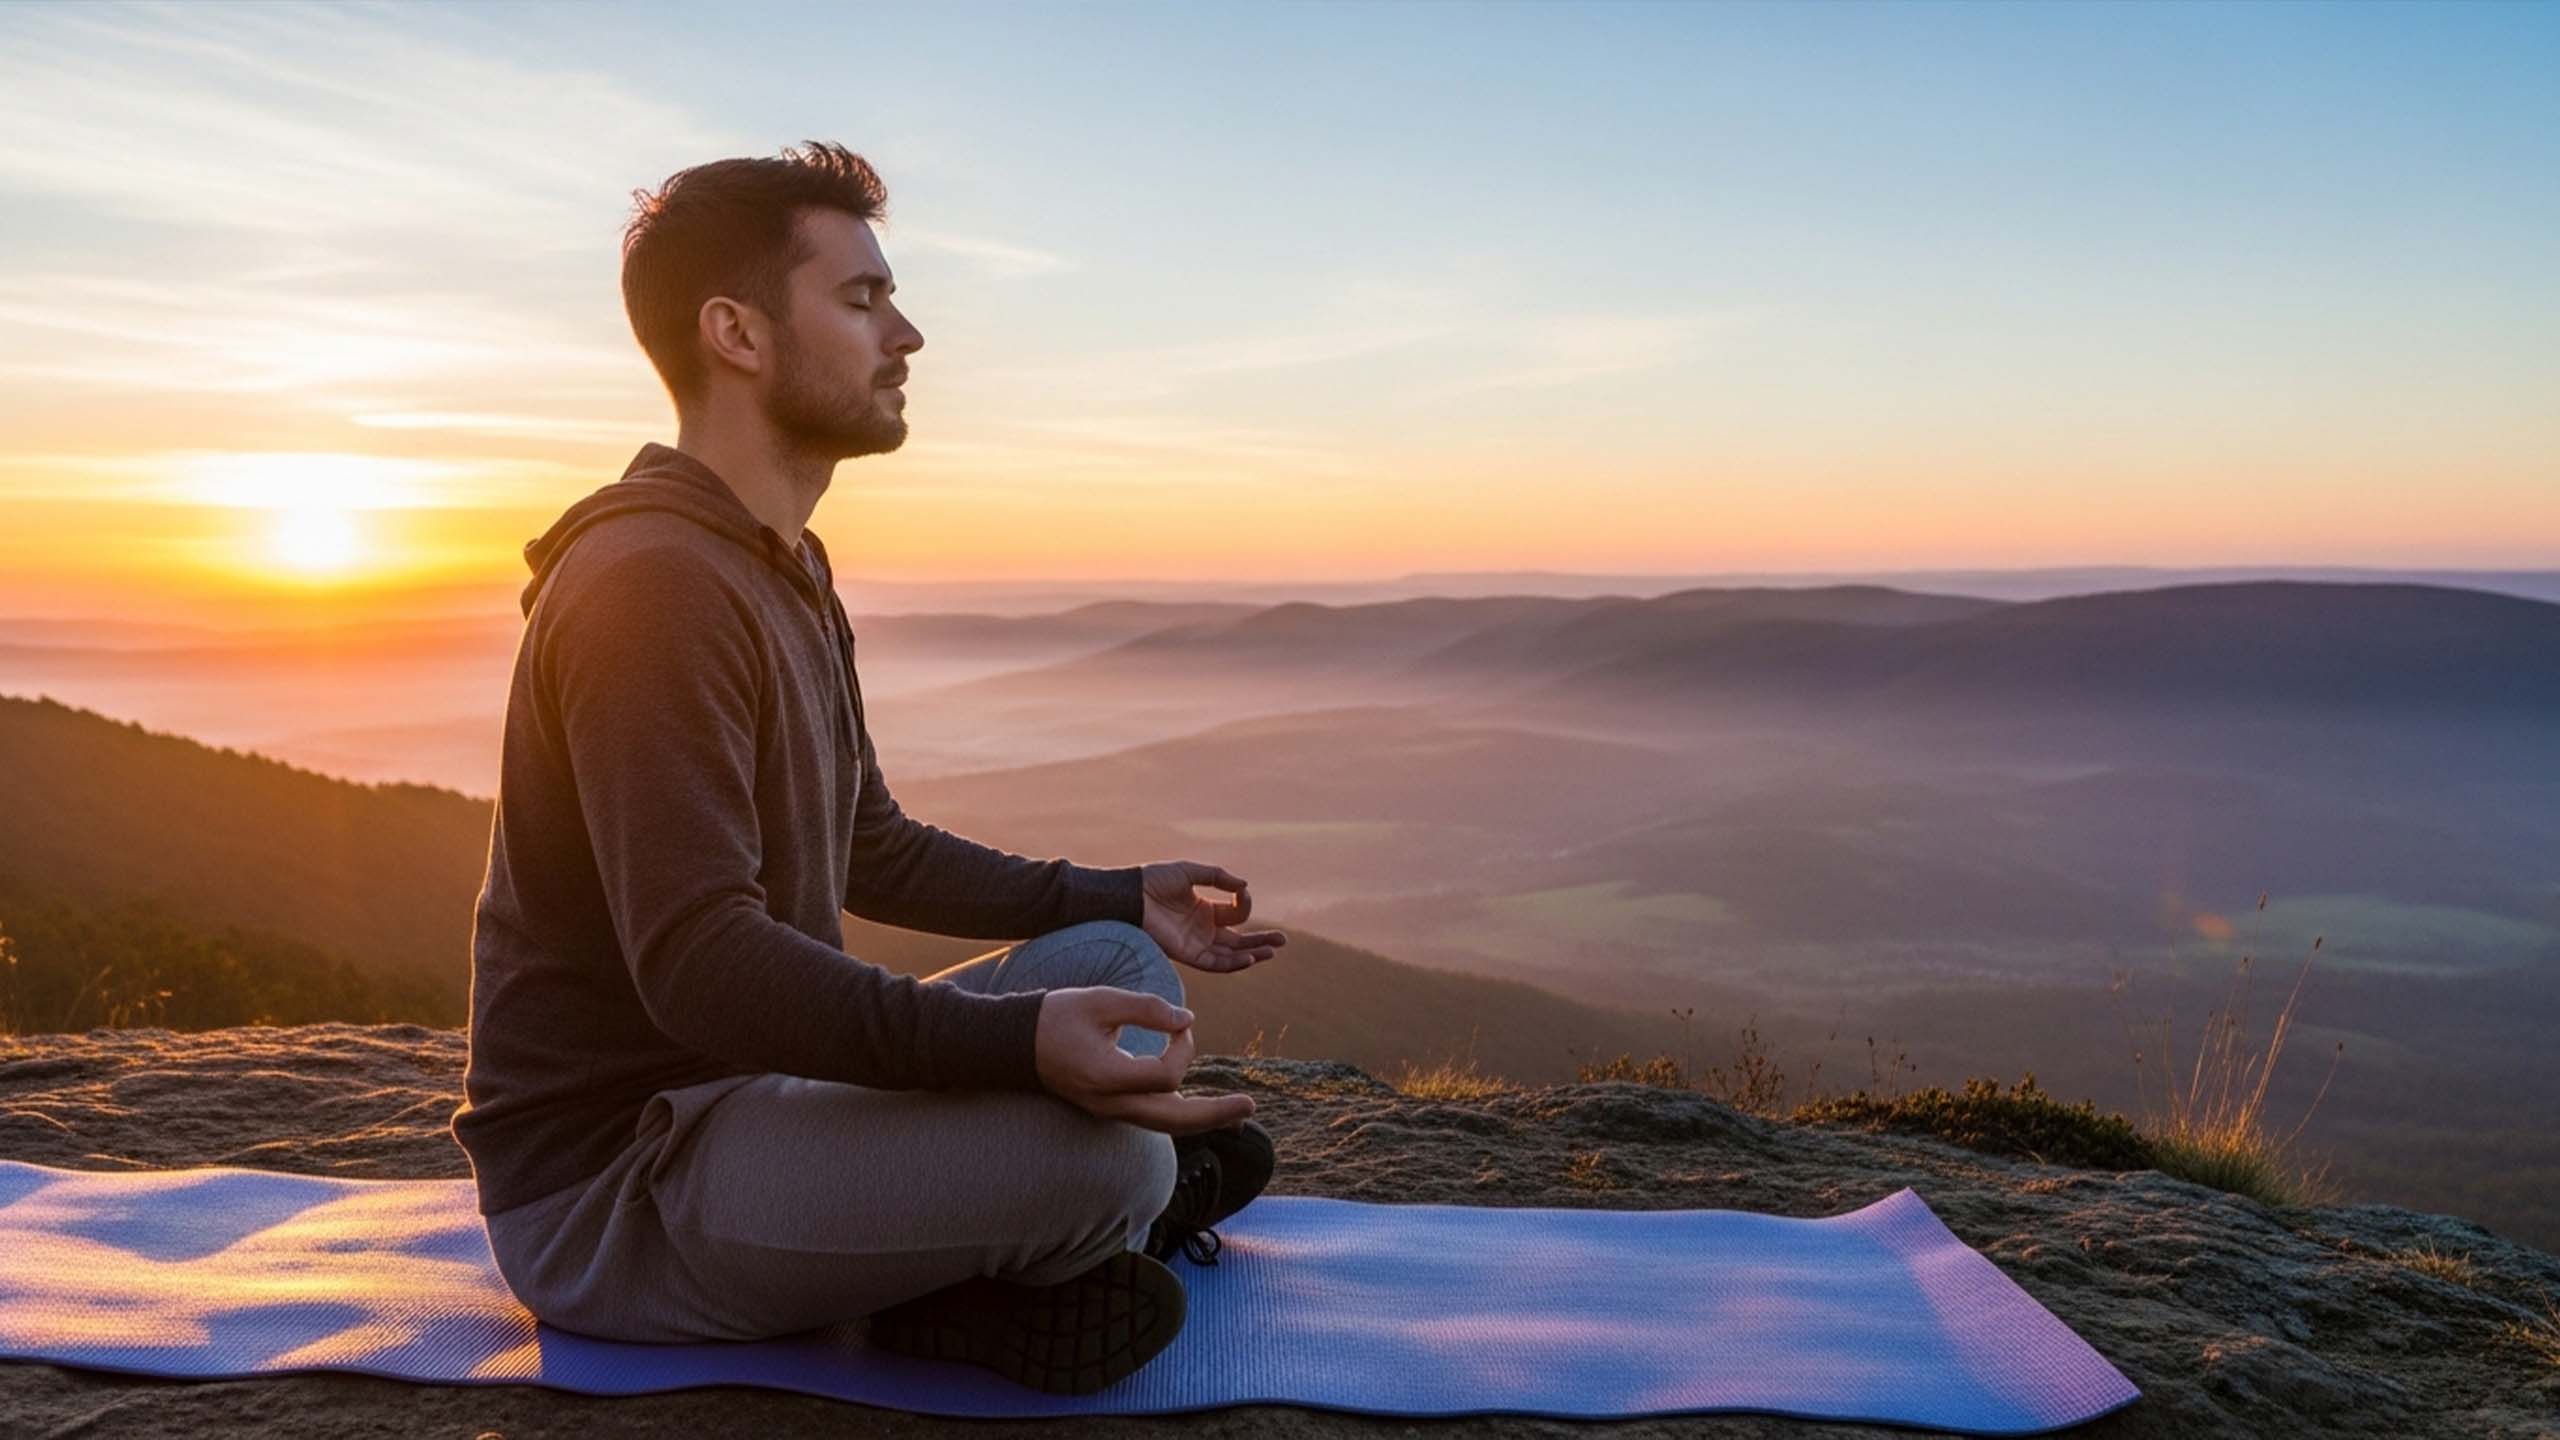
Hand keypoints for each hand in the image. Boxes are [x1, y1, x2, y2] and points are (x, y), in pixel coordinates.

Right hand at [1033, 987, 1255, 1134]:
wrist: (1015, 1044)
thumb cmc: (1057, 1017)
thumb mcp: (1101, 1000)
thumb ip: (1146, 1008)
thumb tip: (1188, 1019)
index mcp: (1107, 1076)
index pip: (1166, 1076)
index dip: (1184, 1048)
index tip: (1180, 1023)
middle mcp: (1110, 1103)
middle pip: (1173, 1120)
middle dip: (1214, 1114)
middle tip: (1250, 1108)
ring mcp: (1109, 1111)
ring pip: (1164, 1124)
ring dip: (1203, 1119)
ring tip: (1237, 1114)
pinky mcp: (1110, 1108)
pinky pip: (1152, 1118)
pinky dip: (1181, 1114)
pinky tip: (1202, 1109)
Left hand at [1138, 860, 1286, 973]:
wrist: (1130, 895)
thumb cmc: (1154, 880)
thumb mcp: (1191, 872)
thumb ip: (1218, 876)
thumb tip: (1244, 886)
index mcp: (1205, 909)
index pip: (1236, 913)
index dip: (1244, 902)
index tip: (1242, 891)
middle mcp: (1203, 929)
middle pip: (1239, 940)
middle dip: (1261, 940)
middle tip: (1282, 941)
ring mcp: (1196, 943)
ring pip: (1231, 955)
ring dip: (1252, 954)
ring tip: (1272, 951)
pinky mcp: (1187, 954)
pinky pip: (1214, 963)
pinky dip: (1232, 963)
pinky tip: (1249, 957)